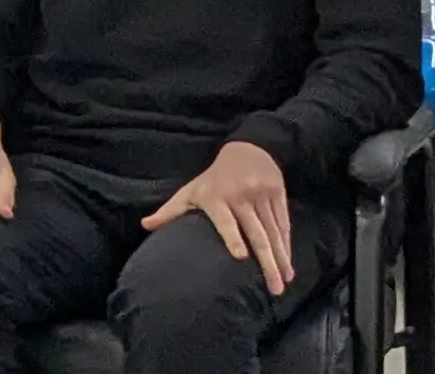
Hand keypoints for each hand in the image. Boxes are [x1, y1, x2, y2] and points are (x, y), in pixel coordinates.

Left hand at [140, 141, 294, 295]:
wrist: (248, 147)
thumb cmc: (214, 177)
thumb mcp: (192, 189)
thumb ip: (171, 210)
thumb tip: (144, 225)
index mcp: (217, 197)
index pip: (225, 220)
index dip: (232, 236)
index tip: (240, 256)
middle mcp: (241, 196)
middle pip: (256, 232)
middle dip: (266, 261)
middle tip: (273, 288)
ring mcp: (262, 194)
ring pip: (273, 230)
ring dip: (280, 257)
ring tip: (284, 282)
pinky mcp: (278, 193)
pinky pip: (283, 222)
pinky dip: (287, 244)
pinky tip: (289, 263)